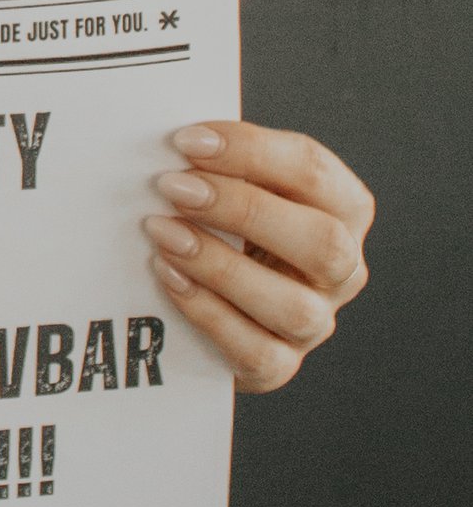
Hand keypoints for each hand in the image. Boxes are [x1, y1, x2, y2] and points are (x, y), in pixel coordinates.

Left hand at [143, 123, 372, 392]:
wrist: (214, 303)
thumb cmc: (226, 225)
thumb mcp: (237, 186)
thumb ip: (223, 165)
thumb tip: (178, 142)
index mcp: (343, 209)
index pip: (314, 173)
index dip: (252, 152)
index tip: (187, 140)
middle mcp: (342, 269)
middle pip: (321, 242)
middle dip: (242, 209)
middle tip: (173, 186)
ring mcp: (316, 323)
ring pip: (294, 307)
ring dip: (222, 267)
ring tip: (162, 233)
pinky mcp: (278, 366)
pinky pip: (255, 351)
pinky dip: (208, 314)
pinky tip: (168, 278)